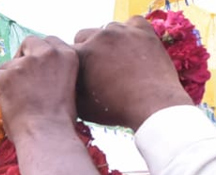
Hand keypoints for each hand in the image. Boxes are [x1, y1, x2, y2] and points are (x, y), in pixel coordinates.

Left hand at [0, 36, 78, 144]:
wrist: (48, 137)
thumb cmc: (59, 123)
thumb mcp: (68, 89)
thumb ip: (55, 74)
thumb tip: (38, 75)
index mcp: (67, 56)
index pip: (49, 41)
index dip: (39, 53)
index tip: (35, 65)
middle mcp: (48, 54)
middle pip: (28, 42)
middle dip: (22, 56)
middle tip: (19, 77)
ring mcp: (26, 64)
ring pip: (8, 64)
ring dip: (8, 79)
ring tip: (14, 102)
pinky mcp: (6, 76)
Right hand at [74, 17, 192, 129]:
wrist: (153, 106)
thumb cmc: (116, 111)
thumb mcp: (83, 107)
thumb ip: (69, 89)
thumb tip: (62, 82)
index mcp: (82, 54)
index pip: (67, 52)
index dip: (72, 64)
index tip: (80, 74)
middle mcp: (100, 36)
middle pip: (84, 35)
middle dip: (88, 49)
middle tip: (97, 68)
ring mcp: (123, 30)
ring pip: (107, 29)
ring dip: (109, 41)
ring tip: (117, 61)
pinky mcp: (143, 30)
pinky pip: (132, 23)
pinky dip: (130, 33)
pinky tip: (132, 48)